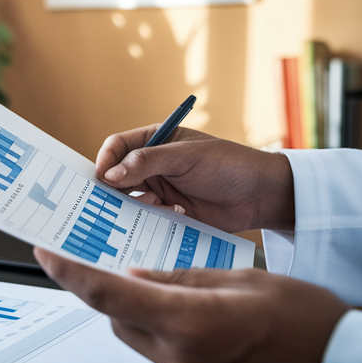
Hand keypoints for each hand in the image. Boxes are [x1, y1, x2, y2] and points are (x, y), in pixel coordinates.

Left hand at [34, 247, 348, 362]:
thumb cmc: (315, 328)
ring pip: (146, 344)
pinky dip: (180, 343)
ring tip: (199, 300)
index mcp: (189, 324)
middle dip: (124, 294)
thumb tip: (140, 279)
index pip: (107, 295)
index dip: (68, 273)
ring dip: (154, 319)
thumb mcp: (247, 280)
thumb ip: (184, 280)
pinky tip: (216, 331)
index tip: (46, 255)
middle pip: (122, 321)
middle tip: (143, 270)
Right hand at [95, 125, 294, 231]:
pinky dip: (145, 221)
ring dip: (129, 205)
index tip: (101, 177)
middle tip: (105, 200)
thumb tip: (109, 174)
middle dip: (110, 187)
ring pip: (128, 199)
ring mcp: (160, 190)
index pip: (118, 146)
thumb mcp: (186, 157)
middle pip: (117, 174)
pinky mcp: (168, 214)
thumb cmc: (228, 165)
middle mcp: (153, 166)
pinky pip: (145, 219)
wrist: (260, 196)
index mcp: (156, 141)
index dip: (105, 159)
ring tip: (141, 209)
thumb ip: (147, 162)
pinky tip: (158, 220)